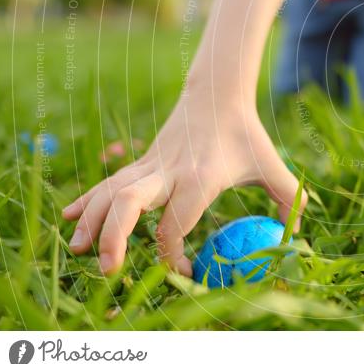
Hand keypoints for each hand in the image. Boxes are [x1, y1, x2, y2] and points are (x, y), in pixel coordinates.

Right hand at [62, 93, 306, 275]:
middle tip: (109, 269)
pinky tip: (68, 218)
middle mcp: (168, 172)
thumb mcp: (272, 164)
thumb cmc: (247, 135)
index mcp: (200, 178)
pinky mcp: (141, 162)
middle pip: (130, 204)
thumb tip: (295, 237)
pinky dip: (87, 200)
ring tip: (78, 251)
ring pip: (111, 192)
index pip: (175, 224)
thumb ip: (290, 198)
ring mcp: (150, 165)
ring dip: (91, 221)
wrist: (217, 93)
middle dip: (114, 237)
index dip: (173, 254)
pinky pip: (109, 183)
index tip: (185, 270)